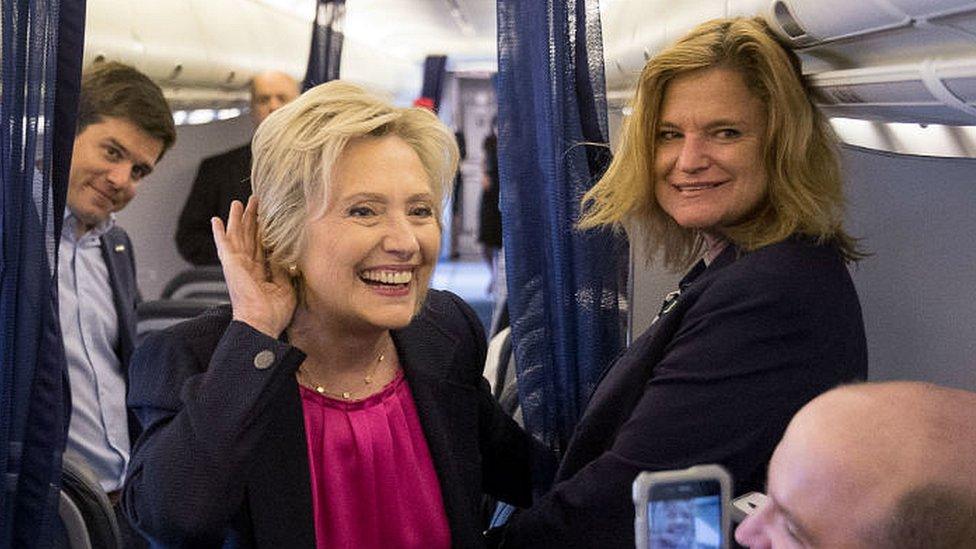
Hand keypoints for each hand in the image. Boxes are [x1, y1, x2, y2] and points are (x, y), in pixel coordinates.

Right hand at [212, 197, 296, 336]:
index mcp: (260, 273)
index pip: (262, 247)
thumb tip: (287, 255)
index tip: (268, 217)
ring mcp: (237, 265)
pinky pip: (223, 245)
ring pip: (237, 236)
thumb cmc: (274, 313)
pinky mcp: (230, 264)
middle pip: (249, 237)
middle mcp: (247, 267)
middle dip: (251, 218)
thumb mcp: (286, 288)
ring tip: (238, 202)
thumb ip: (284, 270)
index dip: (264, 232)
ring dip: (238, 218)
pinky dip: (219, 232)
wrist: (261, 322)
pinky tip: (216, 220)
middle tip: (254, 201)